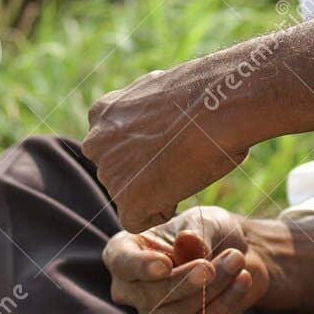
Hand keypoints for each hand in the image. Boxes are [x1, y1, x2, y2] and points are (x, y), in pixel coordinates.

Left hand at [83, 59, 247, 232]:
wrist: (217, 104)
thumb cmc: (205, 95)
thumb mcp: (162, 94)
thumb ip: (146, 115)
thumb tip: (162, 123)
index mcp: (102, 113)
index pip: (116, 147)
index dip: (149, 150)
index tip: (173, 140)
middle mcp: (96, 143)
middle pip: (120, 173)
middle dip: (147, 172)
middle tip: (182, 154)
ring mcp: (109, 173)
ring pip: (131, 196)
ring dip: (157, 189)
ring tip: (186, 164)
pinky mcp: (127, 201)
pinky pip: (140, 219)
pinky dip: (162, 210)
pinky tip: (182, 183)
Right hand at [104, 206, 270, 313]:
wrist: (234, 252)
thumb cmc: (208, 231)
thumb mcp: (204, 222)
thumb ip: (195, 233)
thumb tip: (188, 244)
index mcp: (124, 252)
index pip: (122, 263)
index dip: (141, 266)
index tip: (164, 264)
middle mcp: (132, 288)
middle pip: (151, 294)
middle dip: (185, 280)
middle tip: (211, 265)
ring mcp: (156, 313)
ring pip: (178, 312)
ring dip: (212, 289)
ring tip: (237, 259)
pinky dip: (226, 301)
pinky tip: (243, 279)